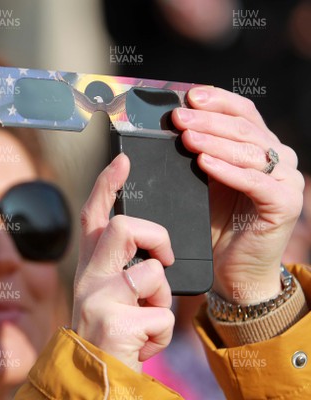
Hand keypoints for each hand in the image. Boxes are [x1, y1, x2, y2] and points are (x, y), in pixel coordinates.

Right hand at [72, 154, 174, 371]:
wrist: (93, 376)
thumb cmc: (107, 332)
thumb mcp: (106, 294)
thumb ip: (120, 268)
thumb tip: (148, 248)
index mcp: (90, 267)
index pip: (95, 215)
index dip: (108, 184)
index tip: (124, 159)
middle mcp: (89, 278)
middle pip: (123, 228)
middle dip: (155, 237)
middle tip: (163, 259)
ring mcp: (100, 299)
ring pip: (152, 274)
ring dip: (161, 300)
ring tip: (147, 317)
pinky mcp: (116, 323)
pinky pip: (161, 316)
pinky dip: (162, 332)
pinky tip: (146, 341)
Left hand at [173, 87, 303, 303]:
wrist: (234, 269)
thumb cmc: (216, 223)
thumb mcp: (204, 181)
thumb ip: (198, 153)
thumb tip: (172, 125)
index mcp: (260, 146)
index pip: (242, 111)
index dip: (216, 100)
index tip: (188, 95)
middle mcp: (278, 158)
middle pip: (243, 127)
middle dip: (207, 120)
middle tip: (178, 117)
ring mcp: (286, 180)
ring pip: (248, 151)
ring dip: (214, 141)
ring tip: (186, 137)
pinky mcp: (284, 204)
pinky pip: (254, 181)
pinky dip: (227, 170)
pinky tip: (204, 162)